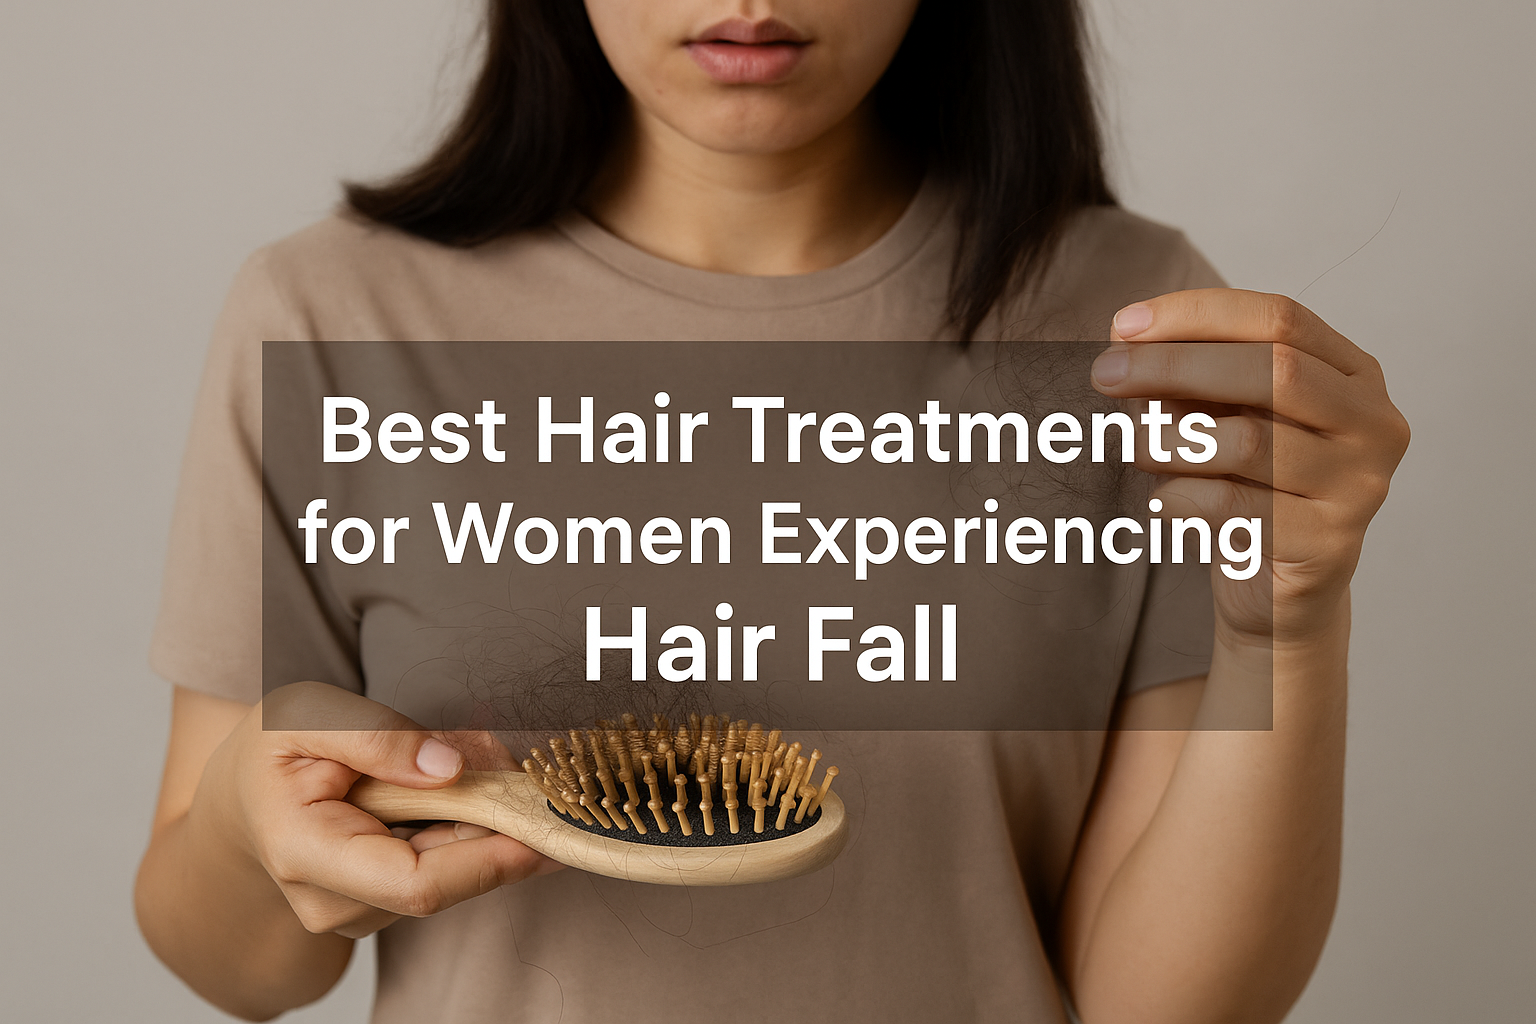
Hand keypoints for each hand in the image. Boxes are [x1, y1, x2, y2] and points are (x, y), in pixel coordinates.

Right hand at [193, 681, 559, 938]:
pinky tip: (470, 795)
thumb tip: (451, 766)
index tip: (540, 825)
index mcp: (306, 854)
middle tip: (533, 775)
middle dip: (499, 830)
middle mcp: (333, 903)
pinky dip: (470, 832)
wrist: (238, 797)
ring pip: (451, 877)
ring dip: (487, 826)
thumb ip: (376, 736)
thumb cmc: (271, 752)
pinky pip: (444, 872)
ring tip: (490, 769)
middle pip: (446, 882)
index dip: (488, 860)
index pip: (416, 884)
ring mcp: (358, 913)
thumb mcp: (307, 715)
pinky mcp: (381, 906)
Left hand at [1090, 289, 1409, 648]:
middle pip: (1275, 369)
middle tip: (1105, 374)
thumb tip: (1128, 342)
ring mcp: (1360, 486)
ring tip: (1138, 447)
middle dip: (1175, 364)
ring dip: (1171, 438)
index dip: (1198, 315)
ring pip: (1250, 442)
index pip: (1281, 319)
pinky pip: (1235, 506)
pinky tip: (1163, 502)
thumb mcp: (1222, 420)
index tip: (1124, 326)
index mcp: (1354, 375)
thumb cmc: (1249, 491)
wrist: (1278, 594)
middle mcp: (1374, 424)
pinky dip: (1181, 496)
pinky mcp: (1329, 544)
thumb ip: (1192, 380)